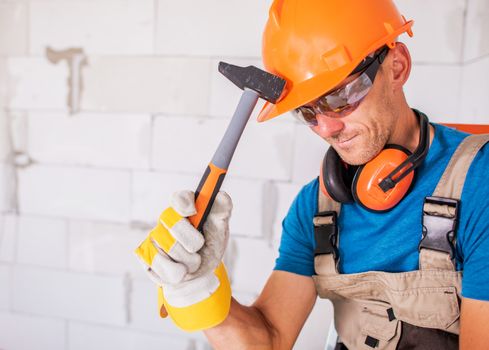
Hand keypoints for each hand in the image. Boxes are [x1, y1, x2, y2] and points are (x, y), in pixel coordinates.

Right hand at [135, 190, 231, 312]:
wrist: (202, 272)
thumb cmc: (210, 244)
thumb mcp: (220, 227)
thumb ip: (222, 209)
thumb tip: (220, 196)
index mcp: (184, 208)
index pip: (179, 198)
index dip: (184, 203)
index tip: (194, 212)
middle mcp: (166, 220)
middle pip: (171, 223)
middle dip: (191, 240)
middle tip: (199, 246)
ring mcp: (153, 237)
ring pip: (164, 247)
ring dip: (187, 261)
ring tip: (194, 262)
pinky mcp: (146, 256)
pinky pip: (156, 265)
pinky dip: (174, 272)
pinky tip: (181, 271)